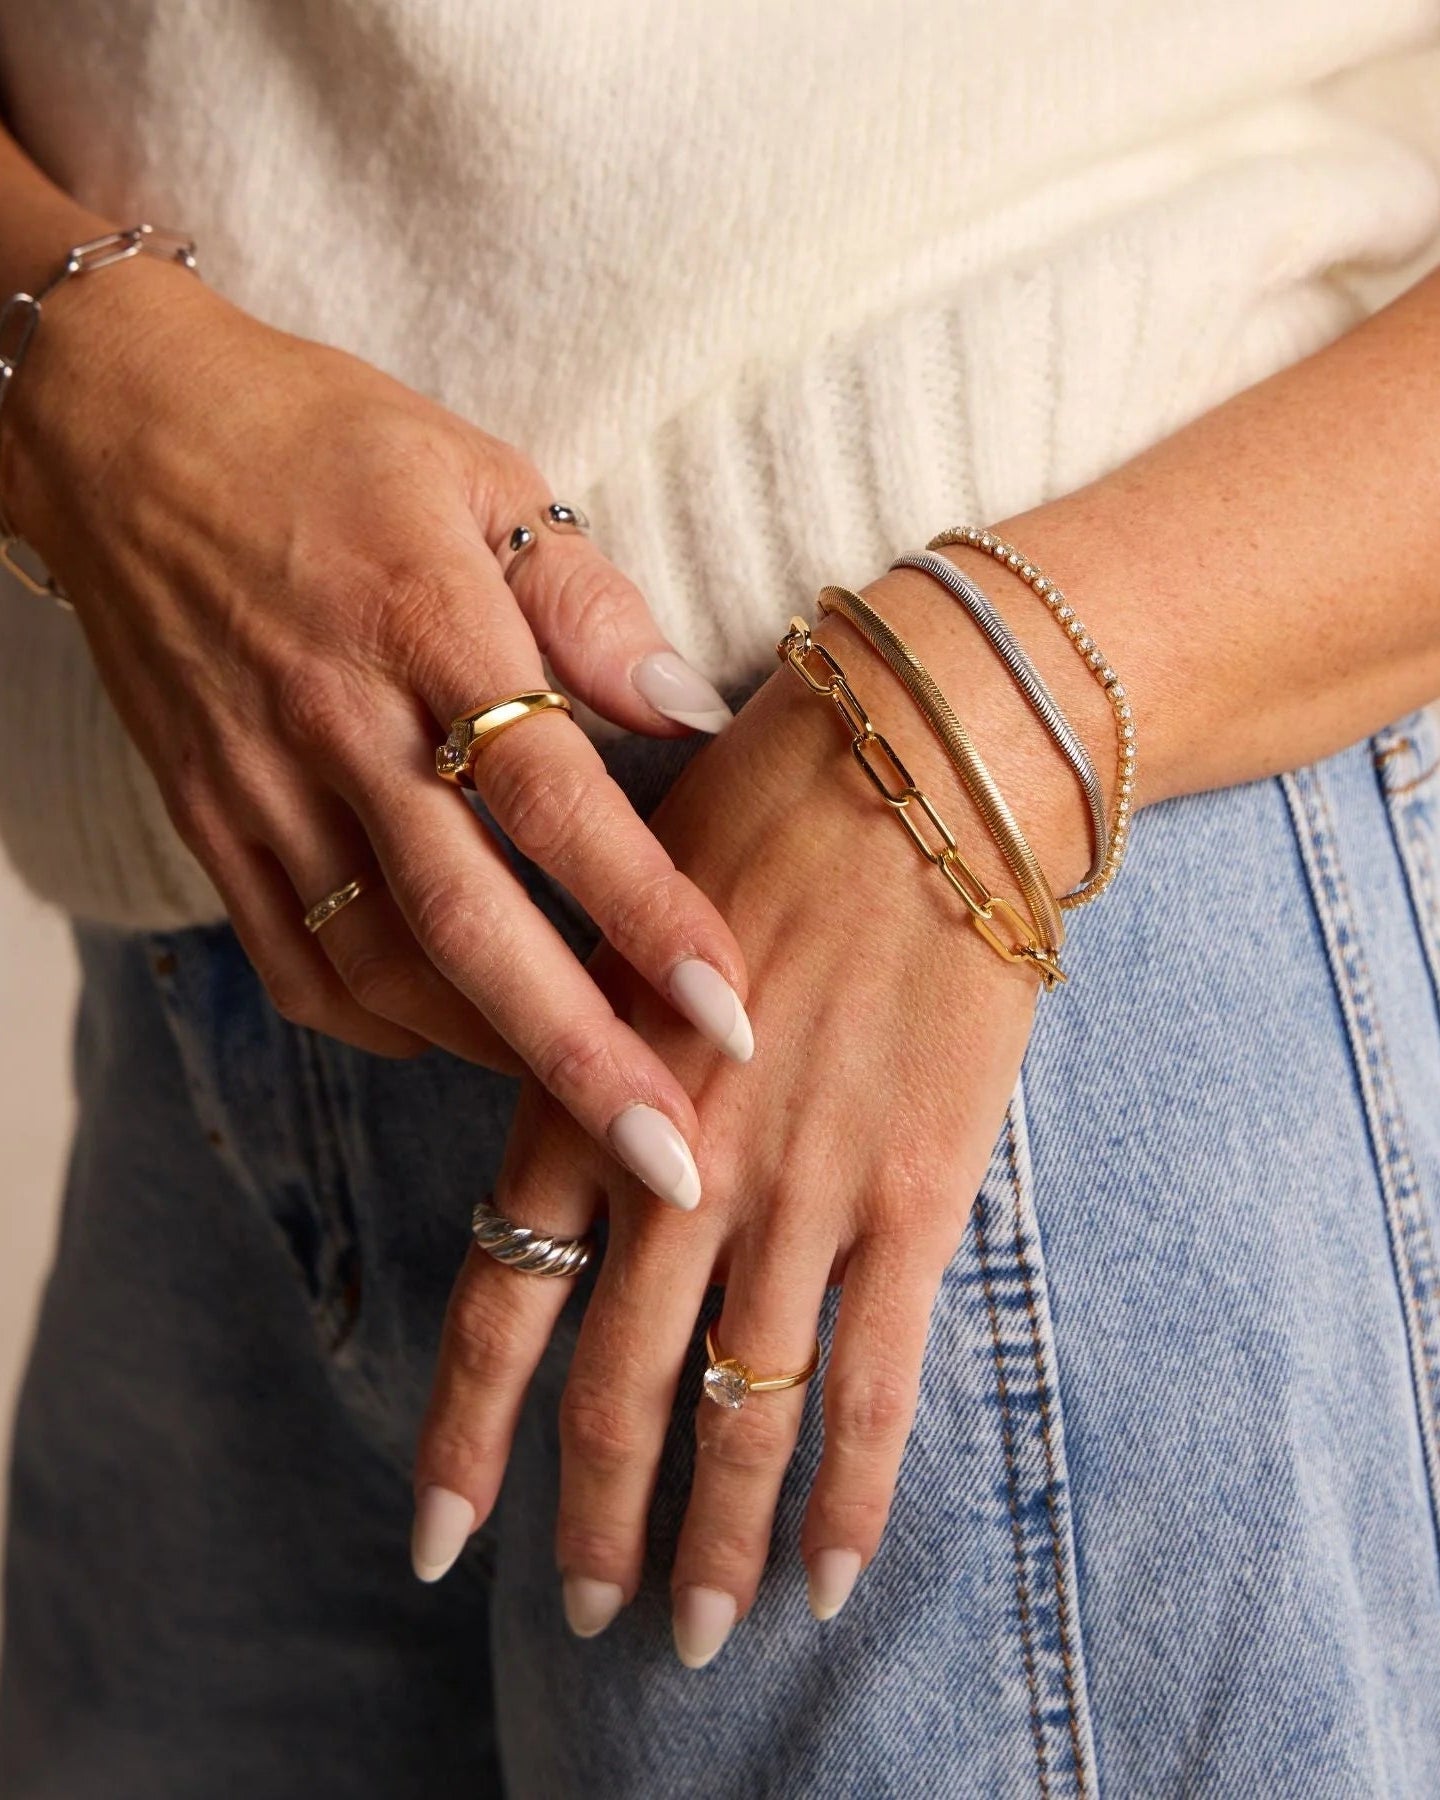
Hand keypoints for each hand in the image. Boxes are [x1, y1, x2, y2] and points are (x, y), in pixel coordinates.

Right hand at [2, 249, 753, 1202]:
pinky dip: (380, 1022)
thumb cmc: (326, 443)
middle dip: (577, 1054)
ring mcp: (260, 783)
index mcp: (424, 621)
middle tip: (671, 1161)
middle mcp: (337, 722)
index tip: (729, 1007)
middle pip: (468, 922)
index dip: (644, 909)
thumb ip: (586, 596)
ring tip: (588, 1116)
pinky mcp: (209, 820)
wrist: (121, 433)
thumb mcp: (480, 471)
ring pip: (381, 965)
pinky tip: (453, 1041)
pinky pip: (293, 959)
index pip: (552, 795)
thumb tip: (688, 709)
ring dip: (491, 1054)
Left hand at [411, 558, 1095, 1652]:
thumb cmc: (771, 802)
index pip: (504, 1298)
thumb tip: (566, 1134)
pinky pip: (875, 1380)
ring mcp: (801, 1189)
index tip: (437, 1539)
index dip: (467, 1431)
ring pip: (741, 1410)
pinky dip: (849, 1488)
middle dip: (595, 1517)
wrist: (929, 757)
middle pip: (618, 1387)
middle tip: (585, 1612)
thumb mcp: (627, 911)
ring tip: (700, 1632)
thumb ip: (587, 1036)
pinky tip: (830, 1572)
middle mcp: (681, 1163)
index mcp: (589, 1087)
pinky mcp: (914, 1192)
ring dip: (714, 1536)